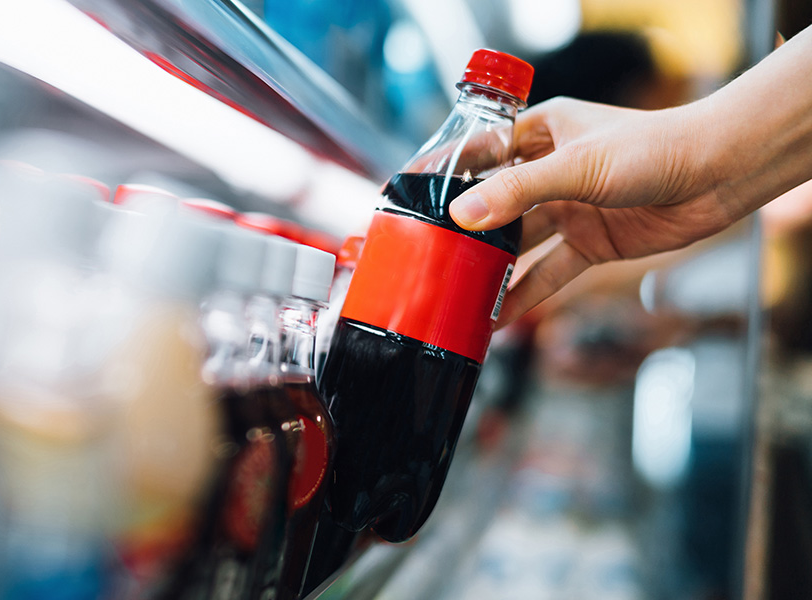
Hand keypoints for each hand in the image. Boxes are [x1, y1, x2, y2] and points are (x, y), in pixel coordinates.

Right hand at [449, 97, 740, 327]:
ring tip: (455, 293)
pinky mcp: (591, 242)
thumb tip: (463, 216)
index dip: (442, 173)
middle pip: (493, 203)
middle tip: (425, 253)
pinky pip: (548, 273)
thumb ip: (518, 192)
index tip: (405, 194)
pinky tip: (499, 317)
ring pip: (518, 243)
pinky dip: (525, 295)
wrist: (719, 175)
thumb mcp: (577, 166)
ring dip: (491, 268)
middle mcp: (551, 169)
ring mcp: (569, 207)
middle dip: (462, 230)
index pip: (478, 151)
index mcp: (542, 132)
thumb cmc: (656, 148)